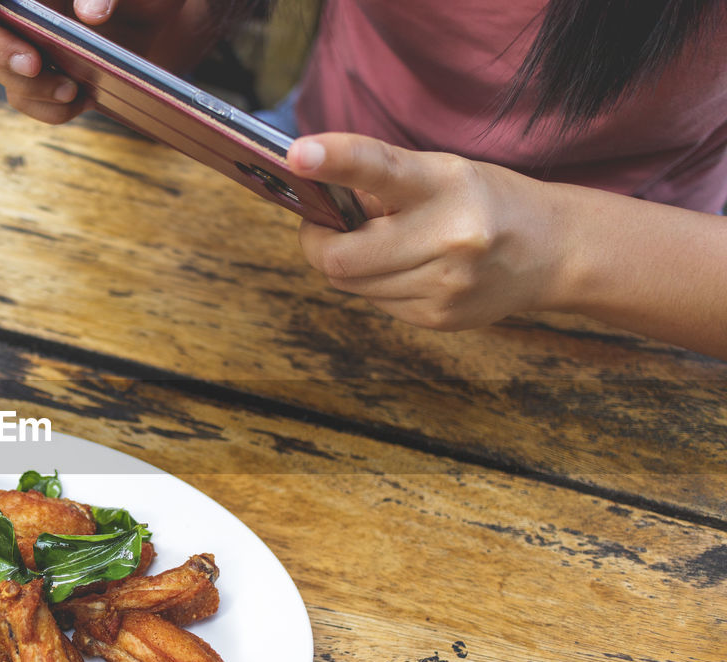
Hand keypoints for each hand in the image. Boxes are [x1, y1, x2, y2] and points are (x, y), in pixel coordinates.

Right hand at [0, 0, 207, 124]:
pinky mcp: (32, 73)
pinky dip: (49, 105)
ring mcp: (16, 39)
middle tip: (33, 65)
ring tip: (74, 89)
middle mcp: (10, 5)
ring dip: (31, 85)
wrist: (154, 21)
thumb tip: (92, 14)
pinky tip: (80, 99)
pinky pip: (23, 96)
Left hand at [287, 132, 568, 330]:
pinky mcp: (439, 317)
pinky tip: (409, 267)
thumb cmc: (485, 201)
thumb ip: (379, 183)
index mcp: (445, 184)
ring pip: (351, 283)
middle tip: (322, 225)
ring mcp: (444, 284)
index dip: (335, 159)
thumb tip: (317, 199)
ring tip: (383, 242)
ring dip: (349, 263)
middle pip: (340, 256)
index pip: (380, 167)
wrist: (555, 250)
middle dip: (318, 241)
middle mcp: (448, 236)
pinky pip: (376, 302)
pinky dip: (376, 283)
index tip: (297, 154)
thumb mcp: (442, 173)